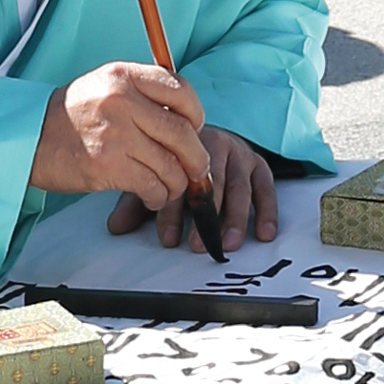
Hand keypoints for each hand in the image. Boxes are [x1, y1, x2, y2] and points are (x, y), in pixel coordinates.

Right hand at [31, 62, 210, 214]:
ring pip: (170, 164)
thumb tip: (189, 121)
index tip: (196, 129)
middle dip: (196, 157)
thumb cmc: (73, 115)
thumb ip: (145, 94)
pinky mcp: (107, 166)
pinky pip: (151, 185)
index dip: (197, 114)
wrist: (30, 138)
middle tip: (198, 168)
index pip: (181, 90)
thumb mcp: (107, 85)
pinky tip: (154, 196)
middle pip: (182, 132)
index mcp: (124, 75)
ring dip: (179, 182)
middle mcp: (122, 100)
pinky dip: (159, 196)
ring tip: (172, 186)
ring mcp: (115, 134)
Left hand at [106, 125, 280, 253]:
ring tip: (228, 244)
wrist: (207, 137)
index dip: (173, 212)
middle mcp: (214, 146)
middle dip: (205, 218)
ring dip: (235, 218)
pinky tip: (263, 233)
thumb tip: (116, 227)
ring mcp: (239, 154)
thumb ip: (137, 202)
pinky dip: (267, 211)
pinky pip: (266, 187)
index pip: (178, 180)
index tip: (168, 239)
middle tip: (198, 246)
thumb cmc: (177, 163)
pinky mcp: (259, 164)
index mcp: (183, 146)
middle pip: (212, 183)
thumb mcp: (155, 177)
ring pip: (239, 187)